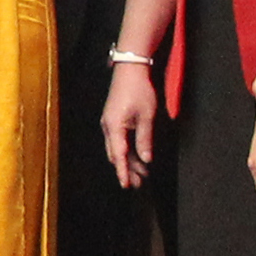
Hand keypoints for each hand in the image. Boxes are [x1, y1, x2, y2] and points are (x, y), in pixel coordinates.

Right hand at [98, 60, 158, 188]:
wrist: (129, 69)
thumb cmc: (138, 90)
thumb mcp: (146, 116)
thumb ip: (145, 139)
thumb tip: (146, 159)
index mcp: (115, 126)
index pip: (119, 155)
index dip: (123, 172)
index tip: (127, 186)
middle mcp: (108, 127)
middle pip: (116, 155)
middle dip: (126, 170)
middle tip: (139, 183)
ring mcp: (109, 123)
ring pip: (117, 149)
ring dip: (128, 161)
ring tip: (141, 173)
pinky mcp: (113, 120)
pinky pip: (118, 140)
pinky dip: (127, 150)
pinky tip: (137, 157)